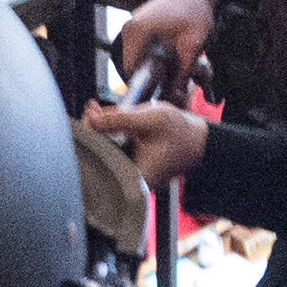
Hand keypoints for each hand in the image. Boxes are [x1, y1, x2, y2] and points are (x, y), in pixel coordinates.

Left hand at [84, 99, 207, 184]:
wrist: (197, 139)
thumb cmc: (179, 131)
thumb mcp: (149, 119)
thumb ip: (119, 119)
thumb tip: (90, 120)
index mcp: (134, 176)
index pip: (99, 158)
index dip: (90, 134)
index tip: (89, 114)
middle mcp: (129, 179)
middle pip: (99, 154)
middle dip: (92, 129)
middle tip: (91, 107)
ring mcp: (130, 172)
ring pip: (104, 150)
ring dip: (99, 129)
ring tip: (95, 108)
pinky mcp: (130, 163)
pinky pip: (112, 148)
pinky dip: (107, 133)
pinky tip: (103, 116)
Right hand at [113, 0, 213, 93]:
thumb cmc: (195, 11)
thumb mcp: (192, 45)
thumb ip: (182, 72)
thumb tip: (177, 95)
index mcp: (138, 31)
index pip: (131, 69)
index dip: (146, 83)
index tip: (161, 88)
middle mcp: (130, 27)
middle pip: (131, 65)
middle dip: (149, 76)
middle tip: (169, 78)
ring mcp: (131, 24)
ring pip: (134, 57)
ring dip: (149, 66)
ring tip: (170, 65)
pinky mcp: (137, 24)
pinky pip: (137, 48)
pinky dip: (149, 56)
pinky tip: (166, 55)